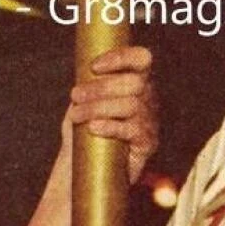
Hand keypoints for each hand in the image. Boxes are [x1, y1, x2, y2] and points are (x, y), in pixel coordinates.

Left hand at [67, 45, 157, 184]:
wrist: (87, 168)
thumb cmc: (84, 131)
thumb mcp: (83, 103)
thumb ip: (86, 84)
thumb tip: (81, 72)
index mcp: (136, 82)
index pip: (141, 59)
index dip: (121, 57)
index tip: (94, 66)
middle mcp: (148, 98)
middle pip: (133, 83)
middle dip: (101, 87)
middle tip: (75, 95)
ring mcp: (150, 120)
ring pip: (131, 105)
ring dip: (98, 107)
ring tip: (76, 115)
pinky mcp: (147, 143)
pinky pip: (132, 130)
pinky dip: (110, 126)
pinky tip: (93, 127)